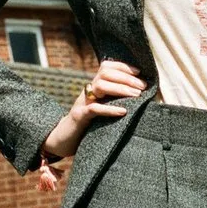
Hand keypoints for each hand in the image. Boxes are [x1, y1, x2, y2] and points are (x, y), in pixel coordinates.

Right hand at [35, 59, 147, 192]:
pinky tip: (123, 111)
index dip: (123, 67)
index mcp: (93, 88)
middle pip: (105, 74)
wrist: (64, 140)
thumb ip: (114, 100)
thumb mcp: (101, 109)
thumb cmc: (88, 126)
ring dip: (120, 89)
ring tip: (137, 96)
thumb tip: (139, 96)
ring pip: (100, 86)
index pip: (106, 68)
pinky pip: (94, 109)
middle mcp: (87, 92)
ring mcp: (82, 103)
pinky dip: (110, 109)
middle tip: (142, 87)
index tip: (139, 72)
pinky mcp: (79, 117)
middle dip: (126, 78)